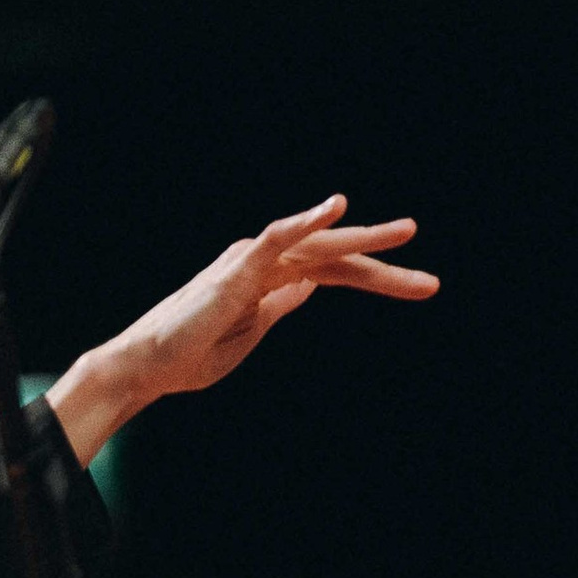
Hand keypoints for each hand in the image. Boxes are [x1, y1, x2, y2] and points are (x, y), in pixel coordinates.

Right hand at [47, 197, 437, 465]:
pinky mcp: (236, 269)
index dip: (379, 280)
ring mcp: (251, 263)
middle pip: (336, 259)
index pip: (334, 273)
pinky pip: (275, 237)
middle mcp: (265, 264)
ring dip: (362, 240)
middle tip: (429, 284)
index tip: (420, 289)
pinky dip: (304, 220)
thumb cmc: (189, 356)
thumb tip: (310, 285)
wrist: (147, 369)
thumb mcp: (251, 333)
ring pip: (317, 245)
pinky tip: (335, 208)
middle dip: (384, 268)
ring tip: (406, 234)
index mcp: (271, 281)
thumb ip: (280, 305)